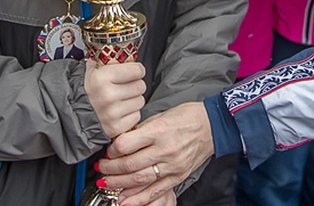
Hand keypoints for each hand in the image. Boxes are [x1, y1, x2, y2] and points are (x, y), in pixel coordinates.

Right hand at [85, 61, 146, 137]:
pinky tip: (120, 110)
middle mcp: (107, 96)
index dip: (137, 70)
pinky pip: (136, 116)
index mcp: (101, 78)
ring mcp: (112, 113)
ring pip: (140, 101)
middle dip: (136, 84)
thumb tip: (127, 56)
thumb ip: (108, 62)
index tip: (136, 71)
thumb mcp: (92, 70)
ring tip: (122, 99)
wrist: (72, 113)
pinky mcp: (115, 127)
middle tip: (127, 85)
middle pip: (140, 86)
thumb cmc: (85, 90)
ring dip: (134, 99)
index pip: (136, 70)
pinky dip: (131, 114)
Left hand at [97, 102, 214, 205]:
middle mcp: (164, 149)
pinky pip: (155, 191)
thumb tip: (122, 142)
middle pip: (130, 164)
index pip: (126, 144)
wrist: (212, 126)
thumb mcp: (160, 116)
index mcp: (158, 131)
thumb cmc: (187, 117)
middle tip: (101, 169)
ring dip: (119, 184)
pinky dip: (138, 198)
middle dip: (111, 169)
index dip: (112, 150)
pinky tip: (125, 200)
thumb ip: (141, 130)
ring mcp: (172, 165)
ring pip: (140, 179)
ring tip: (106, 184)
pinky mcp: (177, 176)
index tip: (108, 150)